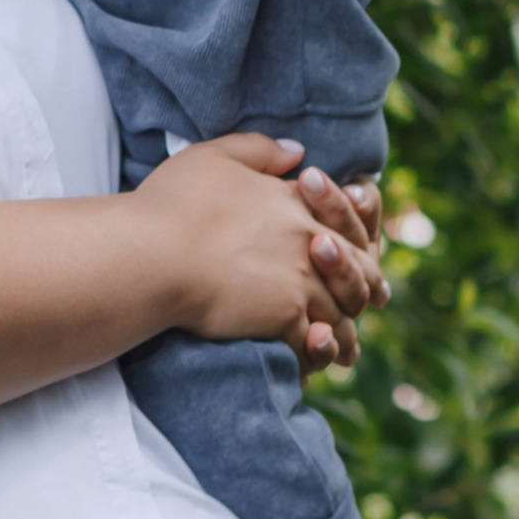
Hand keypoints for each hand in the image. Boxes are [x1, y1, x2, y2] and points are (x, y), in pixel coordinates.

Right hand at [124, 132, 386, 372]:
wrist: (153, 253)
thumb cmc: (173, 204)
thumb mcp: (213, 156)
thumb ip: (259, 149)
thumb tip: (298, 151)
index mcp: (295, 204)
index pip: (343, 220)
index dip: (350, 237)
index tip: (349, 251)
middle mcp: (308, 242)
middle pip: (358, 269)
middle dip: (363, 287)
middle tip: (365, 304)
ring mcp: (302, 281)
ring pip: (342, 313)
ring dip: (344, 332)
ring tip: (340, 348)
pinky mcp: (287, 318)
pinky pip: (315, 345)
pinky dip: (315, 358)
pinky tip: (309, 369)